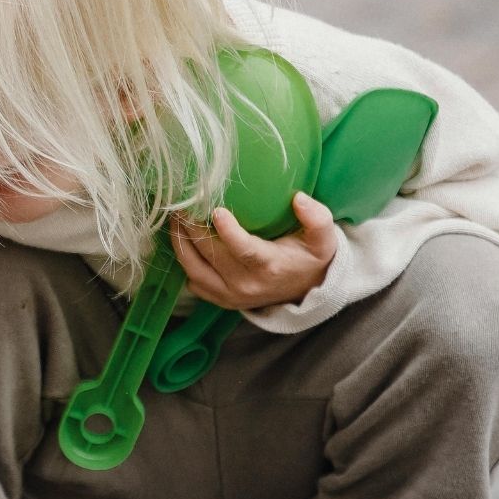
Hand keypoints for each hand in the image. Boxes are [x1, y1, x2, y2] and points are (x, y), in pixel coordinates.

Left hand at [170, 192, 337, 309]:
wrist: (306, 290)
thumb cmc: (310, 257)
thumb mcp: (323, 238)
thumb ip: (317, 218)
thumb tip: (299, 199)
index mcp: (270, 266)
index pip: (244, 250)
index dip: (227, 232)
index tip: (216, 210)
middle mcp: (247, 284)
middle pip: (211, 255)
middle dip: (192, 228)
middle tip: (182, 204)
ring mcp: (230, 295)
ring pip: (194, 269)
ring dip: (180, 243)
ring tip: (175, 218)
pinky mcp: (220, 300)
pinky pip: (193, 281)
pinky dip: (183, 260)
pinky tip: (180, 239)